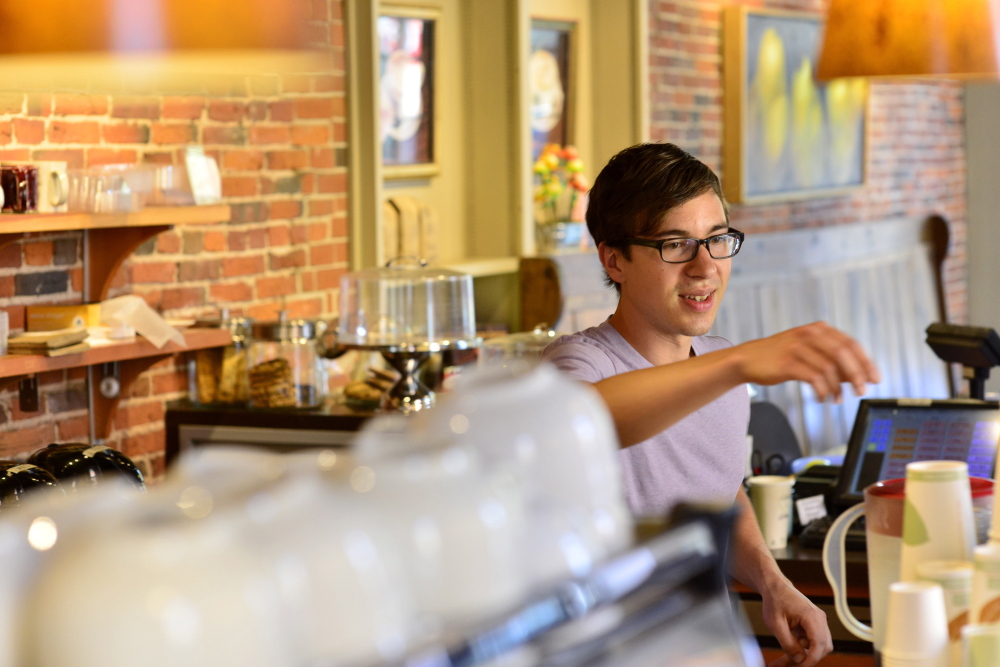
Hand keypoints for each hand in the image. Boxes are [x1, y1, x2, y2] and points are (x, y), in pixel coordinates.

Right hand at [733, 322, 879, 401]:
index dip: (866, 362)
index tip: (875, 378)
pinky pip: (813, 378)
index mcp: (819, 330)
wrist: (748, 359)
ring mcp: (798, 347)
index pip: (851, 344)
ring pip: (829, 368)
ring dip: (838, 387)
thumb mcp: (809, 353)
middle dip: (857, 375)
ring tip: (838, 399)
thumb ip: (833, 361)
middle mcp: (810, 335)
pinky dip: (822, 391)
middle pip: (844, 354)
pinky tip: (822, 398)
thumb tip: (858, 377)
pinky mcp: (788, 362)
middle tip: (862, 390)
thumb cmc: (781, 357)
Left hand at [760, 579, 832, 665]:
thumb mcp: (775, 624)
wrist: (775, 587)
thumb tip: (800, 659)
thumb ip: (788, 643)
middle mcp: (820, 619)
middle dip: (806, 659)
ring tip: (782, 661)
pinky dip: (801, 649)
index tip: (799, 666)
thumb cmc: (775, 601)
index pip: (819, 644)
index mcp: (812, 616)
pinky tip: (787, 652)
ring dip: (802, 655)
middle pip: (822, 648)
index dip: (811, 659)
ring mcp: (818, 622)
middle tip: (786, 665)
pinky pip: (812, 642)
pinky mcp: (813, 625)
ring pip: (817, 647)